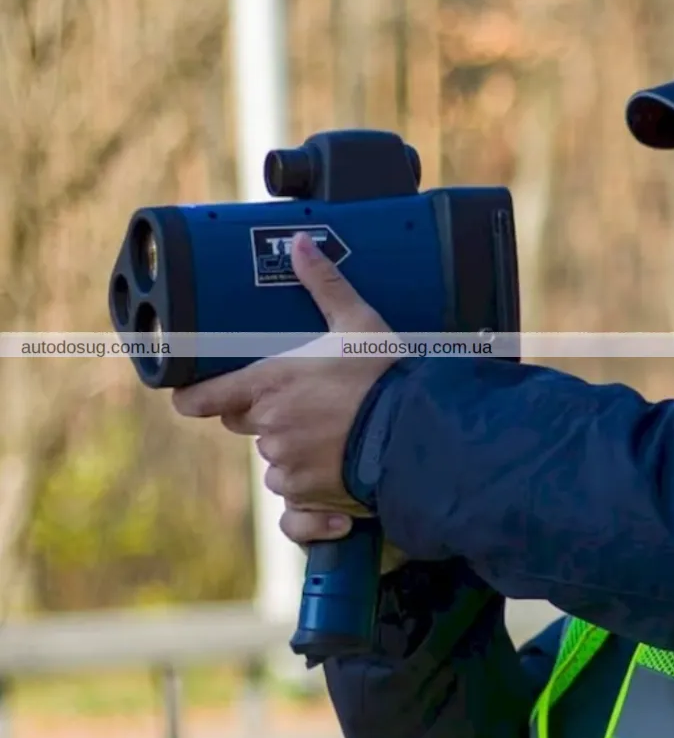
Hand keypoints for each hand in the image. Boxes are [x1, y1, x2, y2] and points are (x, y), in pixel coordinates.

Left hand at [171, 232, 407, 571]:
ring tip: (330, 433)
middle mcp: (269, 426)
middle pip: (245, 423)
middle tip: (301, 401)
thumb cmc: (385, 375)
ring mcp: (286, 464)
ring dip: (291, 448)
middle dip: (264, 413)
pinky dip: (307, 487)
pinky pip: (291, 495)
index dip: (194, 398)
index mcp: (269, 383)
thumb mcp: (358, 322)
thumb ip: (325, 284)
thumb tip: (301, 242)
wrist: (416, 433)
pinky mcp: (307, 496)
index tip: (193, 397)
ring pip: (272, 457)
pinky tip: (334, 470)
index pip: (204, 398)